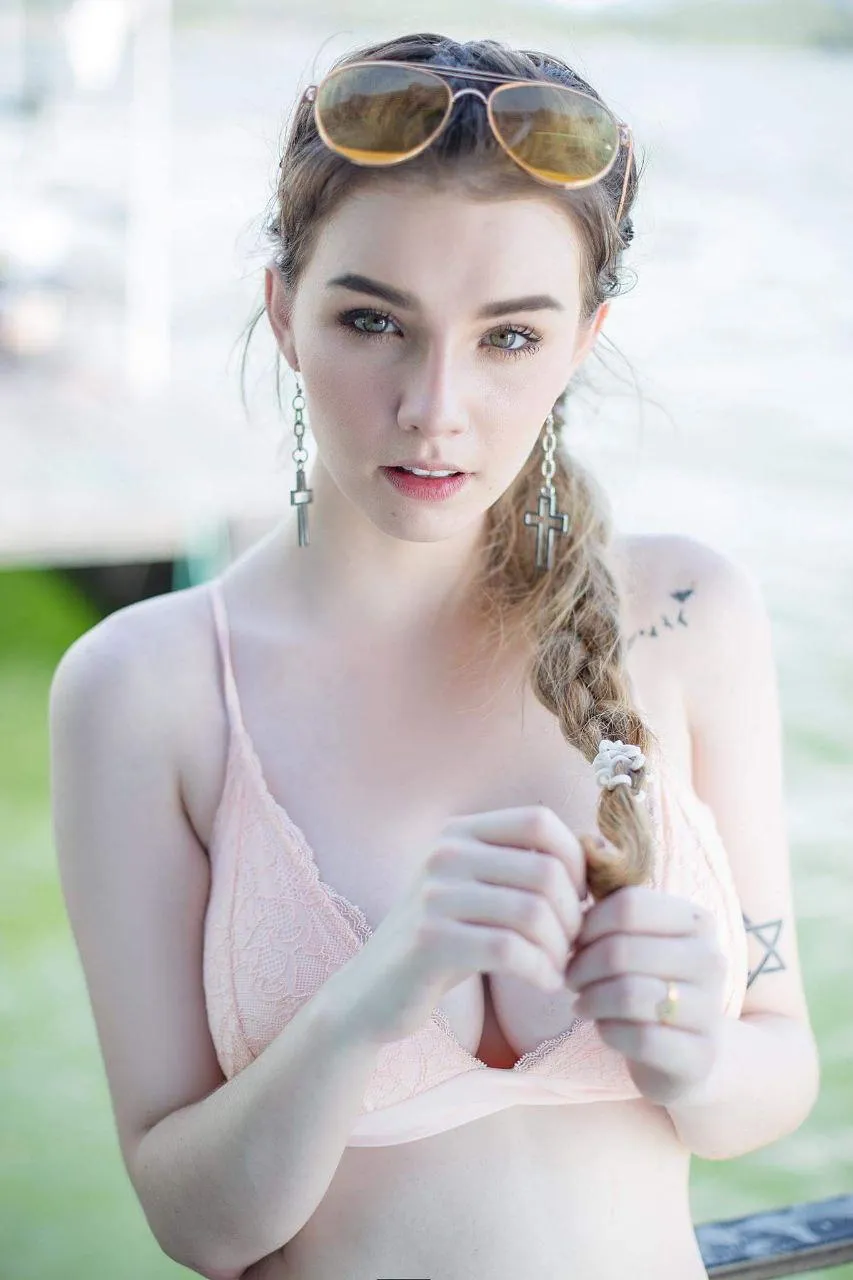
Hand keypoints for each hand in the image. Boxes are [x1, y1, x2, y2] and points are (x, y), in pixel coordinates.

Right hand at [335, 805, 586, 1048]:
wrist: (374, 992)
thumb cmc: (447, 941)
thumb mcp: (478, 890)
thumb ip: (524, 866)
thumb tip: (603, 850)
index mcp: (460, 831)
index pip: (539, 821)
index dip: (575, 860)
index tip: (579, 901)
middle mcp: (444, 853)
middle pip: (545, 871)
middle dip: (573, 916)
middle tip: (572, 946)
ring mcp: (433, 896)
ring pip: (533, 913)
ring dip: (560, 950)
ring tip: (558, 968)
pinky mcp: (430, 941)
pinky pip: (510, 950)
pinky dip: (542, 972)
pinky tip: (545, 984)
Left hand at [563, 885, 727, 1105]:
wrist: (689, 1051)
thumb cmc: (649, 981)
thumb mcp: (639, 939)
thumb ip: (612, 909)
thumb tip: (575, 875)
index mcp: (697, 920)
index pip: (629, 905)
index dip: (589, 924)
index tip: (573, 942)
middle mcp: (711, 960)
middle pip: (622, 950)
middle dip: (582, 966)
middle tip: (570, 977)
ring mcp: (710, 1010)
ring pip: (629, 995)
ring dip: (591, 999)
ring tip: (581, 1002)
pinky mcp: (699, 1056)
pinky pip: (639, 1038)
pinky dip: (608, 1032)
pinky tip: (603, 1028)